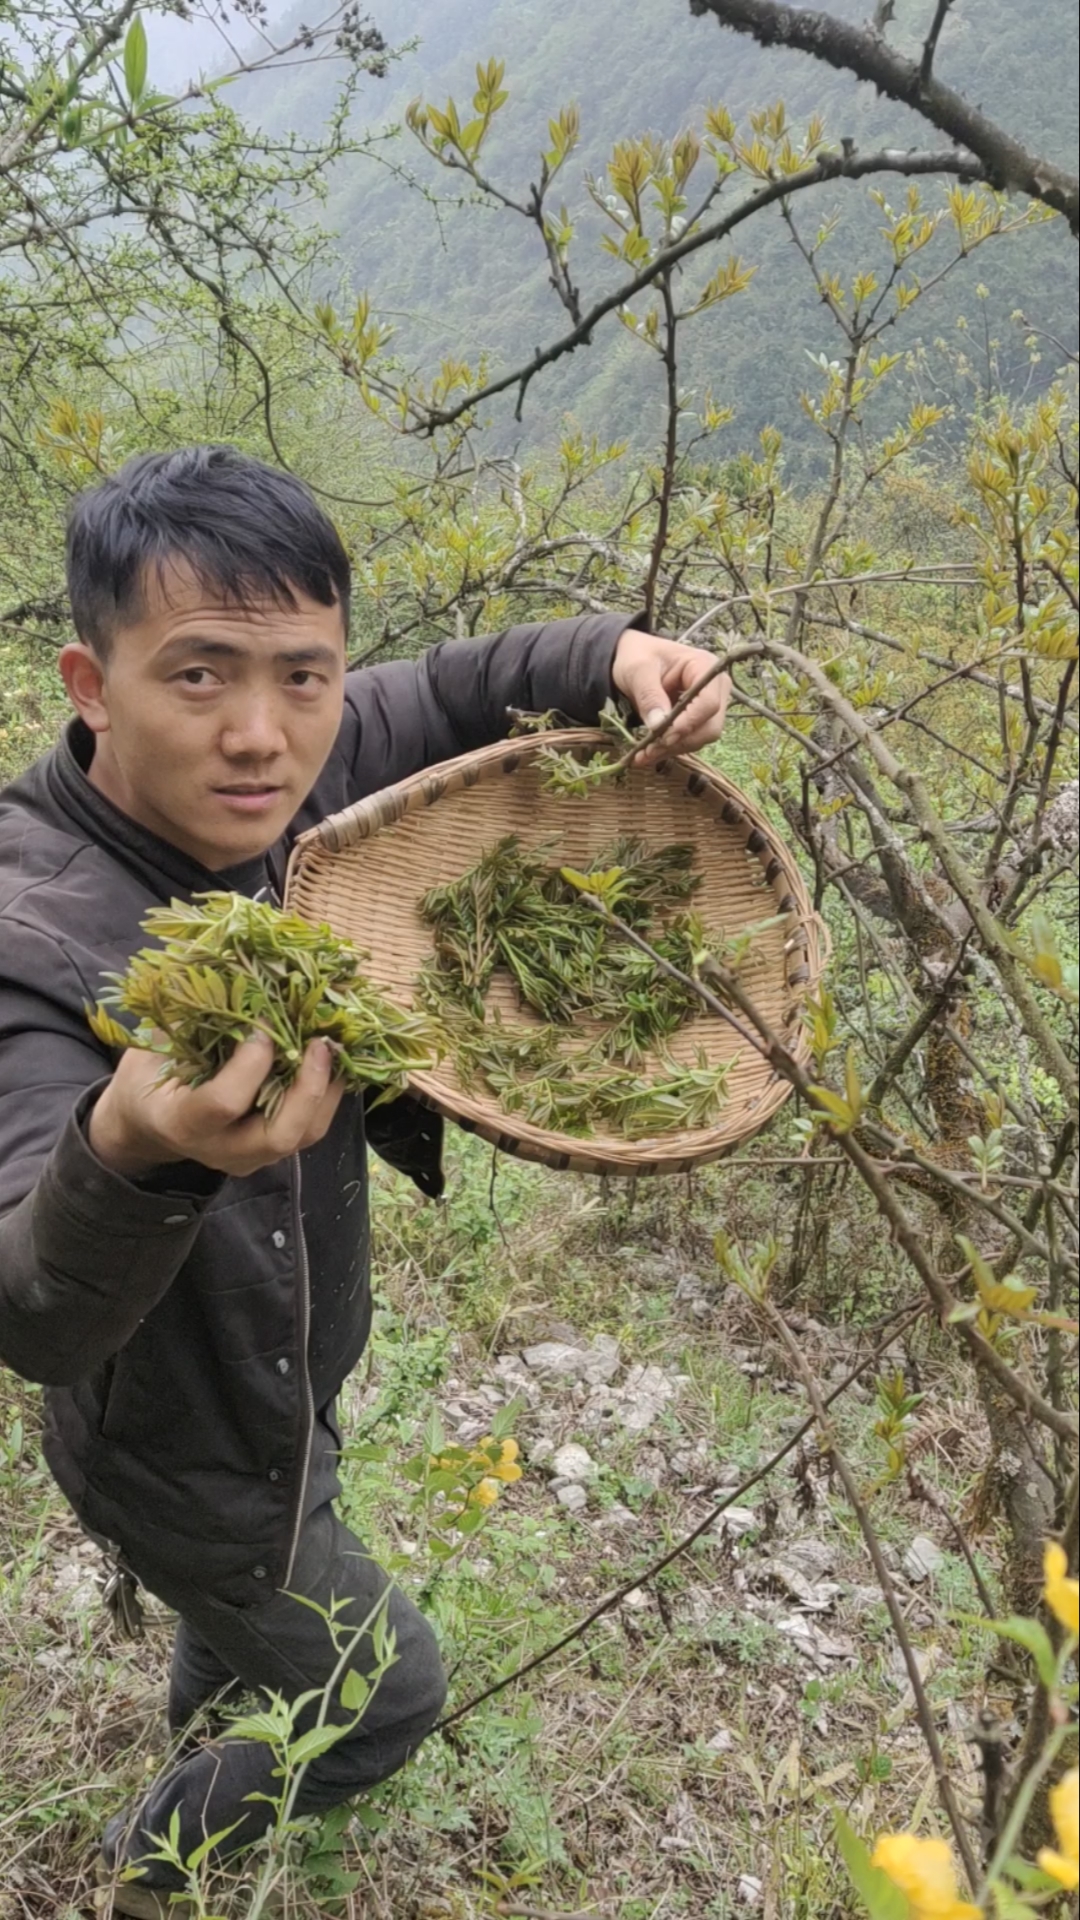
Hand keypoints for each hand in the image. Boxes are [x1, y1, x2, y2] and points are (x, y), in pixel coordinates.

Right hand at [88, 1032, 347, 1180]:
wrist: (146, 1123)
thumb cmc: (149, 1075)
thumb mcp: (153, 1048)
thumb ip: (189, 1023)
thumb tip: (232, 975)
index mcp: (180, 1122)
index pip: (223, 1103)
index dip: (249, 1065)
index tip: (261, 1027)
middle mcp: (219, 1149)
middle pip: (279, 1135)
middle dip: (307, 1087)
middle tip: (320, 1042)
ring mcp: (249, 1156)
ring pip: (304, 1135)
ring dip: (327, 1090)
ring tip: (336, 1047)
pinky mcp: (269, 1151)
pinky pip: (309, 1129)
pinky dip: (328, 1095)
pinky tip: (333, 1061)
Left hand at [611, 628, 730, 761]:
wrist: (632, 660)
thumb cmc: (637, 656)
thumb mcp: (638, 670)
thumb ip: (649, 695)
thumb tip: (659, 726)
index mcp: (705, 667)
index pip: (709, 702)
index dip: (689, 722)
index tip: (663, 737)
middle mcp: (715, 688)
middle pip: (711, 726)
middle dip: (680, 741)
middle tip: (649, 751)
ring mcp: (709, 706)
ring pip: (701, 738)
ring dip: (673, 749)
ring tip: (643, 754)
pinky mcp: (698, 720)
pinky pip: (690, 741)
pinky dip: (669, 750)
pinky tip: (647, 754)